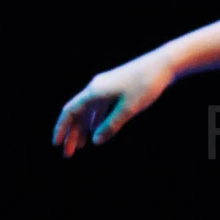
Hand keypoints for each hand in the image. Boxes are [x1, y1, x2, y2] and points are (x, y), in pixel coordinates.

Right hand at [53, 54, 171, 156]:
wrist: (163, 65)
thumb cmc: (146, 85)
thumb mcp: (129, 109)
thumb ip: (111, 126)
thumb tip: (95, 141)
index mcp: (94, 91)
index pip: (70, 111)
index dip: (61, 128)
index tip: (56, 145)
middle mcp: (96, 88)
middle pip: (77, 113)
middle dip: (71, 134)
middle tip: (69, 154)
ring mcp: (105, 87)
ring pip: (88, 111)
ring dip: (83, 128)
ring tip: (81, 146)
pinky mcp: (115, 88)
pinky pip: (98, 107)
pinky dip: (95, 120)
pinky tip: (95, 131)